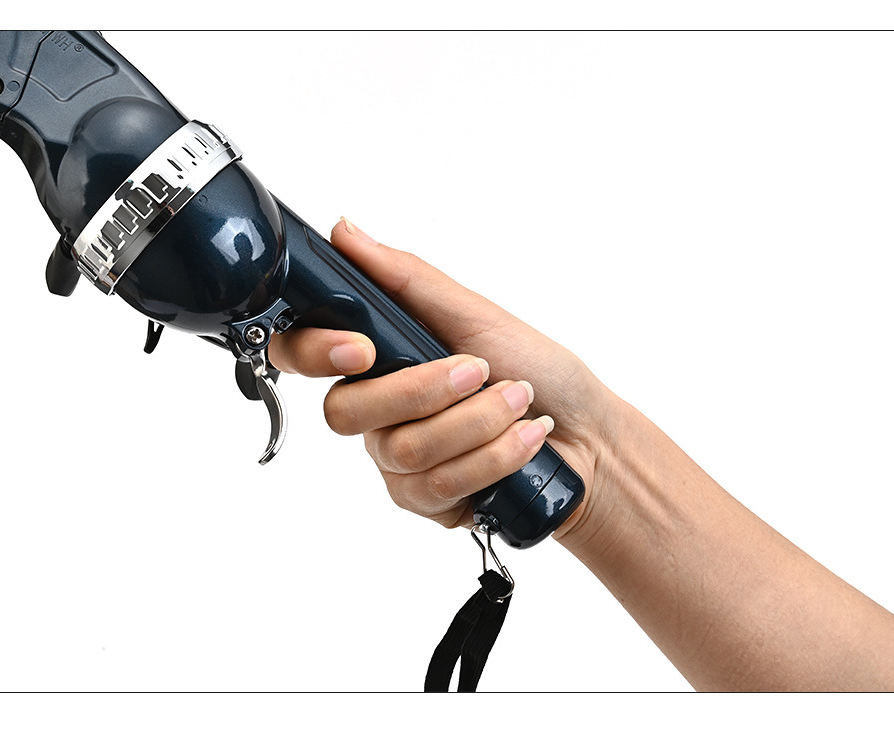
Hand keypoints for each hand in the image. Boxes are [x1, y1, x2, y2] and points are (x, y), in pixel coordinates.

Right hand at [268, 219, 611, 532]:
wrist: (589, 435)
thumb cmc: (539, 370)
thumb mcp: (474, 313)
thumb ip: (405, 278)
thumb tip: (346, 232)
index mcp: (380, 357)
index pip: (304, 354)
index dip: (316, 351)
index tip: (363, 347)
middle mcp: (378, 412)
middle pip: (347, 413)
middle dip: (425, 390)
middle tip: (481, 369)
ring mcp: (397, 462)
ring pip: (402, 451)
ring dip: (477, 422)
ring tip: (519, 403)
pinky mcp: (425, 501)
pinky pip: (437, 486)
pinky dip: (493, 457)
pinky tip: (524, 441)